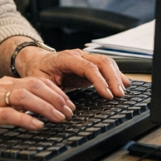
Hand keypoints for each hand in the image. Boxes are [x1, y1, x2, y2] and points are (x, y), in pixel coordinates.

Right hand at [0, 76, 75, 142]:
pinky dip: (26, 119)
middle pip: (36, 85)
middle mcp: (2, 88)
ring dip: (47, 107)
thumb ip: (15, 104)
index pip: (38, 81)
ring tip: (59, 118)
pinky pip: (10, 114)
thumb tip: (39, 111)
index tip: (68, 103)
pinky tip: (38, 126)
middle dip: (57, 98)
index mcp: (6, 84)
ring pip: (26, 97)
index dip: (57, 92)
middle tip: (69, 111)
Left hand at [16, 47, 130, 98]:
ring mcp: (84, 58)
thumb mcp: (37, 81)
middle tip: (118, 95)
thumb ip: (49, 91)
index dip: (100, 80)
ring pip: (106, 62)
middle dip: (112, 78)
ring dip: (116, 76)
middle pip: (102, 62)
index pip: (88, 67)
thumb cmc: (36, 70)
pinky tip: (124, 82)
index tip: (107, 94)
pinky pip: (106, 66)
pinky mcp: (89, 64)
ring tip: (122, 92)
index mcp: (65, 58)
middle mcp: (78, 55)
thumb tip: (61, 105)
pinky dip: (116, 74)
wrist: (35, 61)